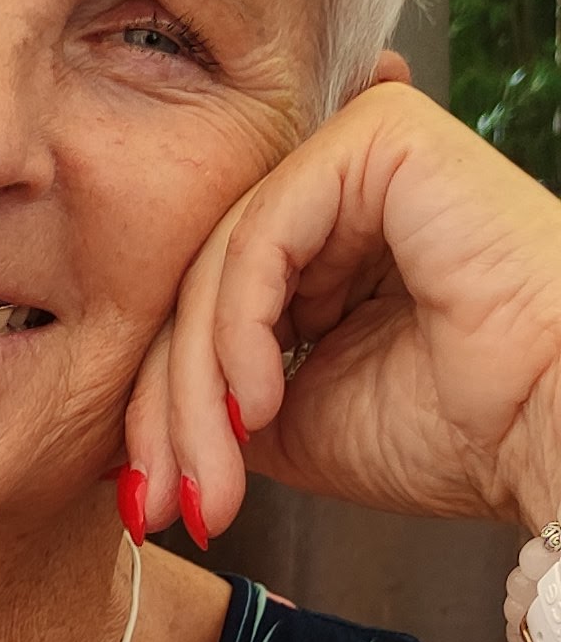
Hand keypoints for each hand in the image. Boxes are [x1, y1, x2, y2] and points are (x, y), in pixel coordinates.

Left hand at [123, 78, 560, 545]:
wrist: (555, 431)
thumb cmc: (463, 434)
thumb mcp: (300, 428)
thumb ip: (217, 403)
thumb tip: (124, 436)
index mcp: (332, 248)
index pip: (208, 311)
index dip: (164, 411)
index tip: (152, 505)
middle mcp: (342, 190)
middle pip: (201, 286)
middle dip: (169, 410)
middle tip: (161, 501)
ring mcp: (359, 153)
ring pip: (220, 264)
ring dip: (198, 388)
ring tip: (215, 473)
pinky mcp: (379, 136)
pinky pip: (263, 231)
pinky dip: (240, 326)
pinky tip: (259, 401)